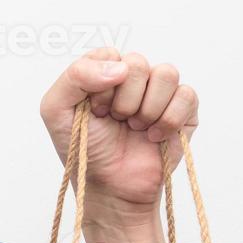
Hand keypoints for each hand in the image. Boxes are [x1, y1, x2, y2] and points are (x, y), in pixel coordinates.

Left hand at [39, 48, 199, 242]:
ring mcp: (160, 93)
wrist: (111, 188)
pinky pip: (186, 95)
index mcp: (103, 72)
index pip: (109, 54)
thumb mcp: (55, 110)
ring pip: (166, 73)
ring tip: (135, 129)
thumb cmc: (84, 151)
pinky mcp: (184, 111)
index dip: (101, 83)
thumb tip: (120, 66)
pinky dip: (168, 121)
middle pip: (138, 62)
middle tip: (116, 122)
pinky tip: (154, 137)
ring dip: (147, 109)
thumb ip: (74, 76)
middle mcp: (133, 79)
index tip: (94, 110)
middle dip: (123, 100)